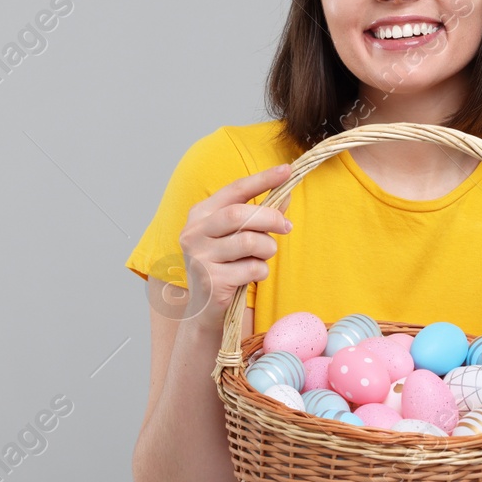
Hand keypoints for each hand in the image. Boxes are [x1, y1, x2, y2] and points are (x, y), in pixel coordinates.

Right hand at [176, 163, 292, 327]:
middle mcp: (194, 232)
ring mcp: (199, 257)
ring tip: (264, 257)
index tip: (287, 170)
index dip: (262, 179)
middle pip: (240, 214)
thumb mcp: (239, 236)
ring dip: (268, 249)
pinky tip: (253, 275)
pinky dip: (262, 271)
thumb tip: (286, 195)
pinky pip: (251, 268)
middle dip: (271, 218)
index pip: (235, 189)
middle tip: (287, 226)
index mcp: (201, 214)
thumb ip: (259, 216)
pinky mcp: (210, 280)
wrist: (206, 311)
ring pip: (249, 242)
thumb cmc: (225, 266)